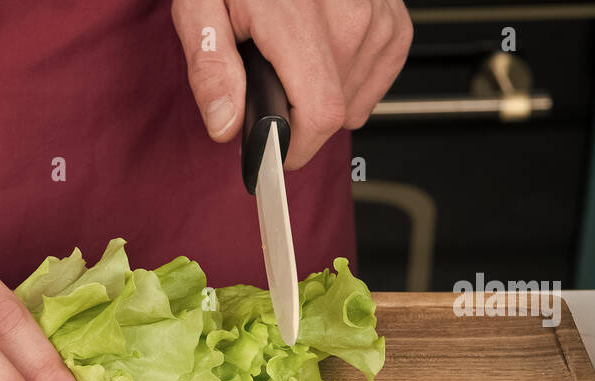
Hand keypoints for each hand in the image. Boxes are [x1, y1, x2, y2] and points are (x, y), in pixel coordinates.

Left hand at [171, 0, 411, 168]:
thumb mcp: (200, 9)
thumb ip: (211, 69)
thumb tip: (226, 123)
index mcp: (298, 18)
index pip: (319, 113)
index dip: (295, 148)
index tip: (274, 152)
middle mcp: (348, 14)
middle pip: (335, 111)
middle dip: (298, 118)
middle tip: (267, 84)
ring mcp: (376, 13)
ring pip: (356, 98)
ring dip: (324, 97)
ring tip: (292, 61)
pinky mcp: (393, 16)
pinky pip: (381, 75)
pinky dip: (353, 80)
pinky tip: (326, 63)